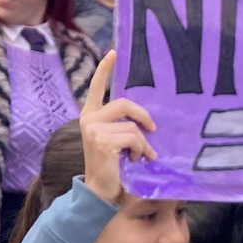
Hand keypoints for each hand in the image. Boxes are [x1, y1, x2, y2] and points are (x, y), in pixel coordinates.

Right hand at [78, 51, 156, 204]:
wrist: (98, 191)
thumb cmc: (110, 165)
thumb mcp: (113, 140)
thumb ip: (121, 124)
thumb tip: (145, 119)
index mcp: (90, 115)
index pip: (96, 87)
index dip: (105, 69)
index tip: (113, 52)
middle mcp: (89, 119)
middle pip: (124, 103)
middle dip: (143, 117)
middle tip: (153, 130)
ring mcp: (94, 129)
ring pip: (131, 126)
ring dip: (143, 143)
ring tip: (141, 155)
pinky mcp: (103, 141)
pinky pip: (133, 138)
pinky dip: (140, 150)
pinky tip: (134, 160)